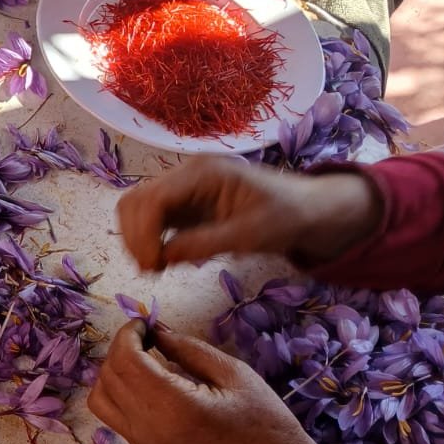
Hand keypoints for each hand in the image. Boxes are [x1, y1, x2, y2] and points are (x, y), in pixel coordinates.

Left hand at [88, 322, 321, 443]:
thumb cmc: (263, 420)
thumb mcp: (231, 373)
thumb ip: (186, 348)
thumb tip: (153, 329)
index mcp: (174, 407)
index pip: (126, 362)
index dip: (127, 335)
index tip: (144, 322)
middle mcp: (149, 429)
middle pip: (109, 377)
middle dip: (120, 348)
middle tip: (147, 336)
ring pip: (100, 399)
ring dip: (112, 372)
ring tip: (143, 358)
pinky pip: (113, 416)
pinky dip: (117, 392)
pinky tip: (145, 381)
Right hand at [116, 156, 380, 271]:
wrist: (309, 211)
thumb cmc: (286, 217)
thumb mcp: (250, 235)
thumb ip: (204, 244)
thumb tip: (161, 257)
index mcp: (203, 173)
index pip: (153, 198)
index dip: (142, 234)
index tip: (151, 266)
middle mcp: (186, 174)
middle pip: (136, 200)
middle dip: (134, 237)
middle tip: (151, 270)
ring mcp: (183, 188)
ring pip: (137, 208)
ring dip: (136, 238)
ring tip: (154, 267)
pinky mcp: (184, 204)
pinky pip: (151, 218)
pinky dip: (147, 239)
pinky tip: (162, 259)